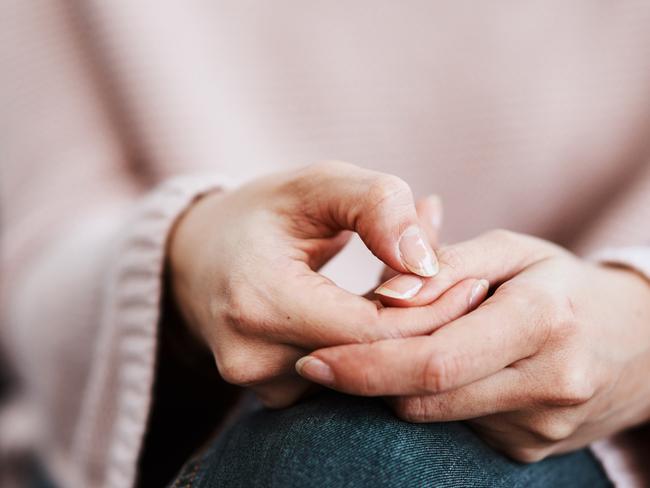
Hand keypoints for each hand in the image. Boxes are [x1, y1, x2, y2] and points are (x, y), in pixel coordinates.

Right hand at [169, 161, 483, 407]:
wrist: (197, 258)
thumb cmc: (262, 214)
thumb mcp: (317, 184)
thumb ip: (377, 206)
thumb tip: (427, 264)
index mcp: (259, 300)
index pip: (373, 330)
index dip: (432, 309)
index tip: (471, 282)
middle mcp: (253, 357)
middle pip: (373, 361)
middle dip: (425, 326)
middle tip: (464, 287)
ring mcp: (259, 385)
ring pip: (362, 377)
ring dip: (399, 337)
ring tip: (420, 290)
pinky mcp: (271, 396)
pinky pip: (342, 380)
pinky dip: (371, 349)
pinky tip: (382, 312)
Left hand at [296, 230, 649, 461]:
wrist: (637, 342)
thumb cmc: (561, 282)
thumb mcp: (511, 251)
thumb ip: (446, 265)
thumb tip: (384, 296)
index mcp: (543, 321)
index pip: (433, 361)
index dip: (364, 365)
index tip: (313, 362)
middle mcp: (548, 383)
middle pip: (425, 398)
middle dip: (366, 381)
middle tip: (322, 361)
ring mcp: (541, 427)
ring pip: (434, 416)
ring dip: (400, 386)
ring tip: (400, 348)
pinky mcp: (531, 450)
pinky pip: (456, 427)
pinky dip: (433, 400)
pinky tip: (442, 369)